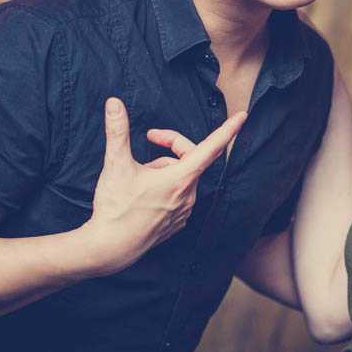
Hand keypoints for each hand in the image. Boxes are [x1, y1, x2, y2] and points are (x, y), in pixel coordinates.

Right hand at [88, 98, 245, 270]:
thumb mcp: (116, 165)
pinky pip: (178, 194)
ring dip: (164, 168)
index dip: (227, 130)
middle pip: (190, 157)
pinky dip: (165, 186)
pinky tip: (145, 195)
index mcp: (180, 178)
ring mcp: (184, 211)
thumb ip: (117, 131)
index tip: (242, 117)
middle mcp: (188, 195)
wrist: (109, 248)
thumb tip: (114, 103)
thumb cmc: (115, 208)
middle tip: (148, 138)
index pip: (211, 147)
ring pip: (181, 176)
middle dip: (171, 144)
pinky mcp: (177, 222)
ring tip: (140, 176)